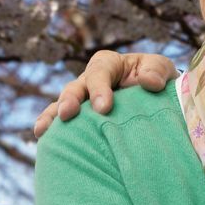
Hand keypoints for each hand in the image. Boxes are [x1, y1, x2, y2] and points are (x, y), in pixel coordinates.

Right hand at [32, 51, 177, 137]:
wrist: (158, 101)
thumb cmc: (157, 81)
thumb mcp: (161, 69)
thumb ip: (156, 70)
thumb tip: (149, 82)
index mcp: (109, 64)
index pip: (100, 71)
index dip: (99, 87)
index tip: (104, 107)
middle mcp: (90, 81)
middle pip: (75, 87)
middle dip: (70, 99)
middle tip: (68, 114)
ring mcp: (82, 101)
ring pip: (61, 105)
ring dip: (52, 115)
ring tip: (43, 129)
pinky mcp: (78, 120)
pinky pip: (60, 123)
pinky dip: (50, 129)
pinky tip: (42, 139)